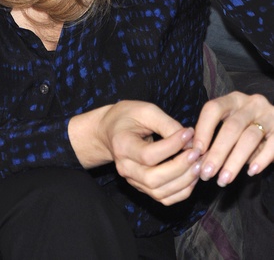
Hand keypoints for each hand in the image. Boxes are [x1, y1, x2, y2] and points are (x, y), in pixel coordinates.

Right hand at [68, 100, 200, 204]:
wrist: (111, 130)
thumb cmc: (128, 116)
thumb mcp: (146, 111)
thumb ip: (167, 124)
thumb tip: (190, 140)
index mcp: (122, 146)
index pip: (148, 155)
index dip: (172, 146)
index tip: (189, 133)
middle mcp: (125, 168)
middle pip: (153, 179)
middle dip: (180, 168)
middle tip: (197, 153)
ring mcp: (133, 181)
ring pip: (160, 192)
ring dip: (185, 181)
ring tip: (199, 163)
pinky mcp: (142, 188)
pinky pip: (164, 198)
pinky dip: (182, 191)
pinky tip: (192, 176)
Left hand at [193, 91, 273, 185]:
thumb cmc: (246, 128)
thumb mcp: (230, 124)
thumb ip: (215, 136)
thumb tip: (196, 157)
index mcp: (233, 99)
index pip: (213, 108)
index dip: (203, 129)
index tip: (196, 152)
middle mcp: (251, 103)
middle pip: (231, 127)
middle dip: (217, 152)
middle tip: (206, 173)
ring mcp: (269, 115)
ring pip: (250, 138)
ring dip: (235, 161)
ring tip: (224, 179)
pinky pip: (272, 145)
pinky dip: (261, 159)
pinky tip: (251, 172)